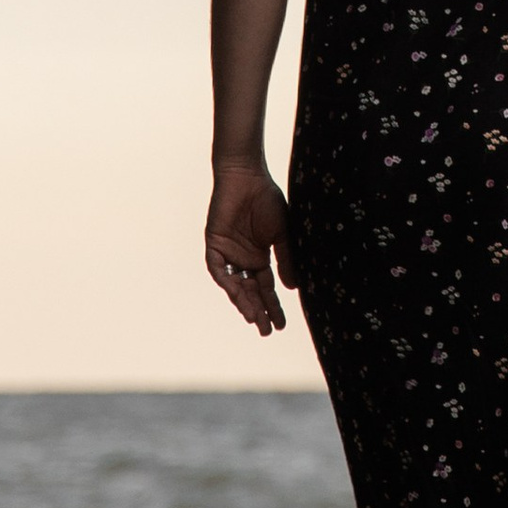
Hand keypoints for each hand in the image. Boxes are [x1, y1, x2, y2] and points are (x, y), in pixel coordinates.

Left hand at [205, 162, 294, 335]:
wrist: (248, 177)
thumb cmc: (267, 200)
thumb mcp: (282, 234)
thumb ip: (286, 259)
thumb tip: (292, 288)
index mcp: (260, 257)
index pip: (266, 288)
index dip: (273, 306)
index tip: (282, 325)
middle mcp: (243, 259)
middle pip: (250, 292)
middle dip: (259, 311)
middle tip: (267, 331)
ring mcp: (228, 253)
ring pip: (234, 285)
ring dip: (243, 302)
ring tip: (254, 319)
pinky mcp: (215, 244)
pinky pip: (219, 269)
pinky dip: (227, 282)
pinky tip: (238, 295)